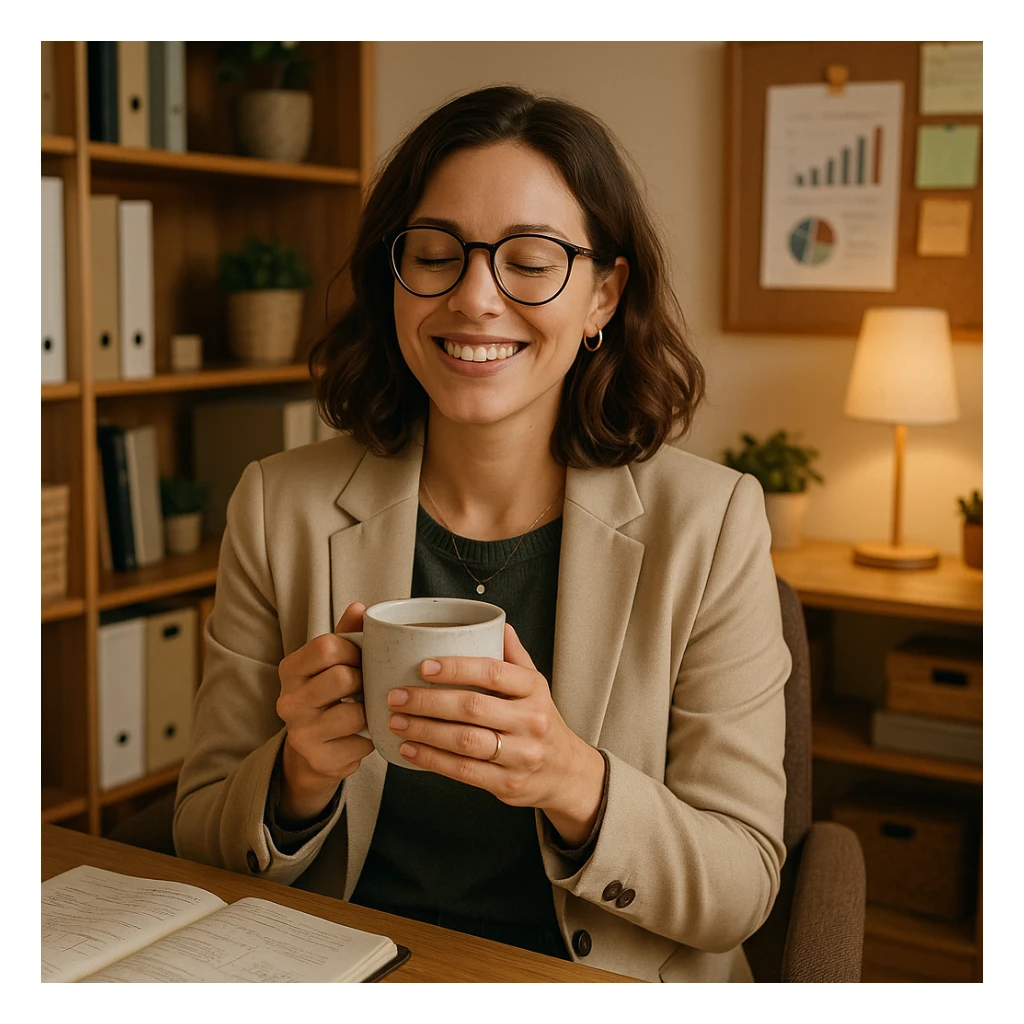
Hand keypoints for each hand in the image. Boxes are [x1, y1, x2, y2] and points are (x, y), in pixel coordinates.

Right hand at [275, 602, 374, 823]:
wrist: (314, 750)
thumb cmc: (329, 696)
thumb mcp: (333, 663)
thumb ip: (346, 634)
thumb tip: (359, 607)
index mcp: (290, 670)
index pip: (326, 645)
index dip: (354, 650)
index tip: (361, 659)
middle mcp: (288, 701)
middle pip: (342, 678)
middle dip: (363, 681)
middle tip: (365, 687)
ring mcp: (300, 733)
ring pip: (354, 713)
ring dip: (369, 712)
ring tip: (366, 710)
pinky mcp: (319, 760)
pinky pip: (361, 743)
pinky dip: (370, 738)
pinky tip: (362, 735)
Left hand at [386, 623, 605, 845]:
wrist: (566, 772)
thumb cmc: (540, 720)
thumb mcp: (535, 685)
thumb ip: (514, 656)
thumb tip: (497, 624)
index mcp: (534, 689)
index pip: (493, 672)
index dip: (456, 668)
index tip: (423, 666)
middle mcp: (531, 720)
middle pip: (472, 707)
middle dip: (428, 701)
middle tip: (396, 696)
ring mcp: (521, 755)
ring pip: (465, 741)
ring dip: (425, 731)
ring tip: (396, 721)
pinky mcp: (508, 784)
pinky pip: (464, 771)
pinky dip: (432, 760)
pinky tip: (410, 749)